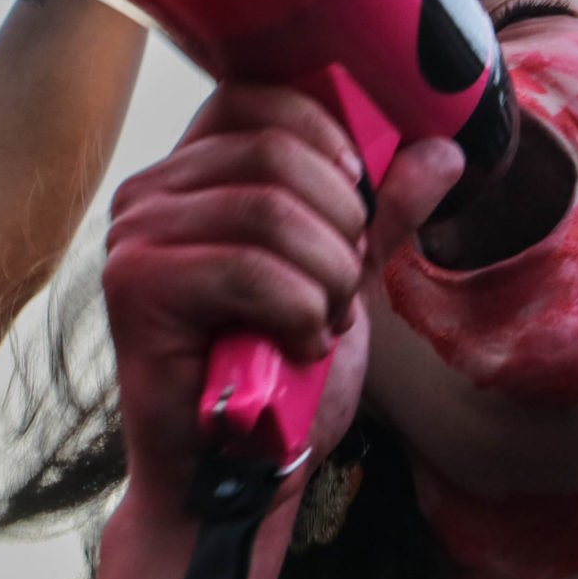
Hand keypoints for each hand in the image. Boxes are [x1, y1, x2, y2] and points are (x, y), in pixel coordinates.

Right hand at [103, 83, 462, 521]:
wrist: (236, 479)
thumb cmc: (277, 383)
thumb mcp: (343, 281)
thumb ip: (381, 215)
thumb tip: (443, 152)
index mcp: (191, 177)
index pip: (257, 98)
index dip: (327, 136)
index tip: (359, 206)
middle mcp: (149, 195)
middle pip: (275, 151)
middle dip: (340, 226)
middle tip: (340, 291)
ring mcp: (134, 238)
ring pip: (269, 209)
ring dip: (324, 278)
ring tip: (320, 325)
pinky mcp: (136, 288)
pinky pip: (249, 268)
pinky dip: (299, 312)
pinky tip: (295, 348)